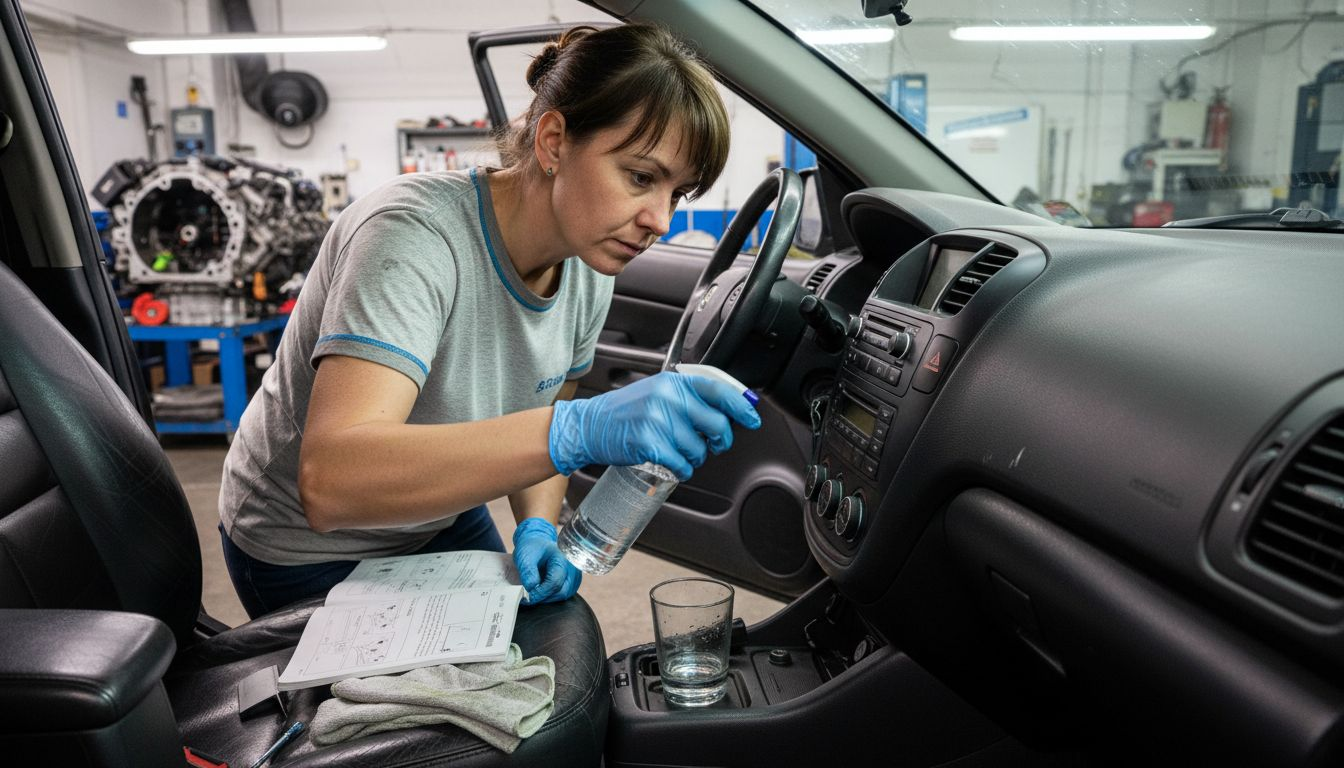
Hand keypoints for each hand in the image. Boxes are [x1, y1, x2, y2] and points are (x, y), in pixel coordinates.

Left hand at [512, 517, 581, 604]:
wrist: (537, 543)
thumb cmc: (532, 548)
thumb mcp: (525, 556)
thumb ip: (528, 572)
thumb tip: (531, 590)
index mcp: (563, 558)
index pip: (555, 582)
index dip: (540, 593)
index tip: (527, 597)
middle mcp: (573, 568)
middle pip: (562, 592)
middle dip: (544, 597)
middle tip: (529, 597)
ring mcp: (575, 576)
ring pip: (564, 595)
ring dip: (548, 598)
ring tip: (534, 592)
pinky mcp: (572, 582)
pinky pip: (564, 594)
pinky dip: (551, 596)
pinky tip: (542, 590)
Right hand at [548, 372, 760, 480]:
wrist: (589, 426)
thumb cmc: (623, 412)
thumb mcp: (656, 392)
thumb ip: (686, 397)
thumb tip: (722, 410)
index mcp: (673, 383)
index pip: (718, 390)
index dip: (740, 406)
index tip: (752, 418)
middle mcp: (668, 398)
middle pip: (716, 424)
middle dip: (720, 440)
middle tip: (714, 444)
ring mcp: (658, 421)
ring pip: (700, 448)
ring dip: (695, 457)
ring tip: (678, 451)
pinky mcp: (650, 443)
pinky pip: (682, 464)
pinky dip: (681, 469)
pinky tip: (671, 463)